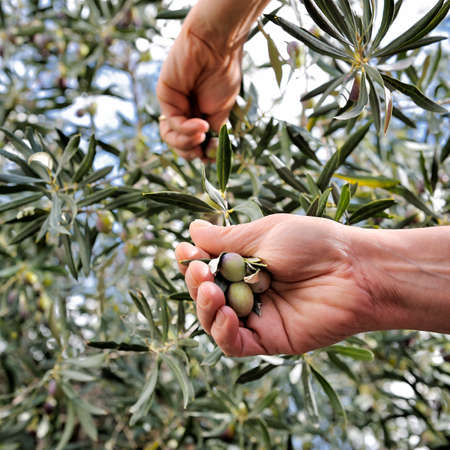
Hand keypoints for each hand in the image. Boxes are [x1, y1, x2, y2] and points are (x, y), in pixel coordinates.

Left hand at [156, 21, 241, 159]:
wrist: (218, 46)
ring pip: (172, 139)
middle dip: (192, 152)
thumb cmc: (224, 74)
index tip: (212, 155)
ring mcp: (174, 105)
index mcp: (200, 116)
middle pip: (181, 145)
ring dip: (187, 144)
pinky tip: (200, 125)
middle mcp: (185, 112)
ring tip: (202, 136)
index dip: (201, 155)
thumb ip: (213, 134)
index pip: (194, 144)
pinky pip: (172, 123)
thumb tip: (207, 157)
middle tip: (204, 150)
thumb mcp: (223, 112)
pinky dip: (187, 130)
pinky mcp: (165, 97)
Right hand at [175, 215, 378, 356]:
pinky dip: (224, 332)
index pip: (208, 268)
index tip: (185, 251)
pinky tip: (227, 315)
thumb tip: (192, 230)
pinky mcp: (270, 339)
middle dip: (197, 284)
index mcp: (247, 264)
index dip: (193, 262)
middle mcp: (249, 291)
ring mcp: (258, 316)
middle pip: (207, 295)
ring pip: (216, 321)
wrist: (355, 271)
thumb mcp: (265, 234)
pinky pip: (236, 344)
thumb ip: (227, 239)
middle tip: (200, 271)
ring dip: (206, 307)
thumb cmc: (314, 244)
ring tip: (212, 290)